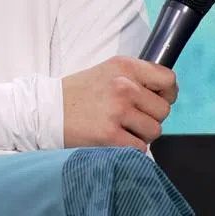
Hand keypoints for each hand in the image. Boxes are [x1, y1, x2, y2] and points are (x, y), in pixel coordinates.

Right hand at [61, 55, 177, 150]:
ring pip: (154, 130)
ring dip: (141, 134)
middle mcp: (123, 86)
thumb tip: (168, 92)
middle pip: (163, 110)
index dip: (166, 94)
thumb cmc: (79, 93)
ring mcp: (117, 111)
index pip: (168, 80)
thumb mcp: (108, 71)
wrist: (46, 110)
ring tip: (120, 128)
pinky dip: (130, 148)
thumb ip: (136, 77)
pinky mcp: (110, 135)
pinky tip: (113, 139)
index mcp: (124, 66)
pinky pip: (140, 148)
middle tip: (130, 117)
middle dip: (150, 117)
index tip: (156, 100)